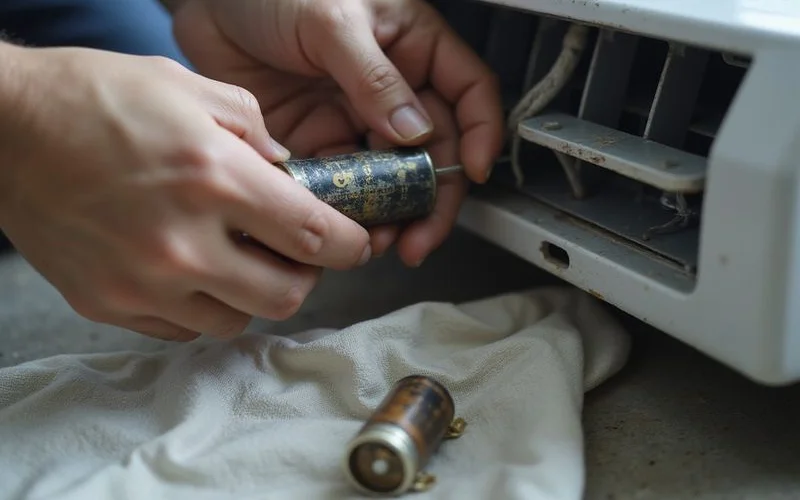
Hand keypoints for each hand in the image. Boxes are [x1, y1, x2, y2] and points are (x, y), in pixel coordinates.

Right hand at [0, 43, 371, 340]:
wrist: (7, 129)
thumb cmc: (99, 98)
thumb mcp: (191, 88)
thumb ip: (256, 130)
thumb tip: (288, 171)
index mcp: (214, 178)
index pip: (313, 236)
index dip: (349, 246)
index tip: (355, 244)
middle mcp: (183, 242)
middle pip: (286, 295)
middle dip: (305, 276)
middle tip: (296, 254)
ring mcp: (143, 282)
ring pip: (236, 321)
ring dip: (252, 294)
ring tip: (239, 260)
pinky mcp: (110, 304)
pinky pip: (183, 328)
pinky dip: (202, 306)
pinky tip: (193, 272)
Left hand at [171, 0, 504, 265]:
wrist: (208, 2)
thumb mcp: (333, 18)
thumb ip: (376, 78)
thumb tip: (416, 133)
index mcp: (414, 48)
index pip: (468, 93)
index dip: (480, 133)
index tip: (473, 172)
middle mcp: (393, 90)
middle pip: (434, 152)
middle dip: (432, 199)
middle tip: (418, 237)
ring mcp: (356, 120)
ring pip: (390, 178)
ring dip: (390, 213)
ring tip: (379, 242)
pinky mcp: (319, 143)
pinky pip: (342, 184)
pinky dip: (346, 209)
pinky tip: (342, 225)